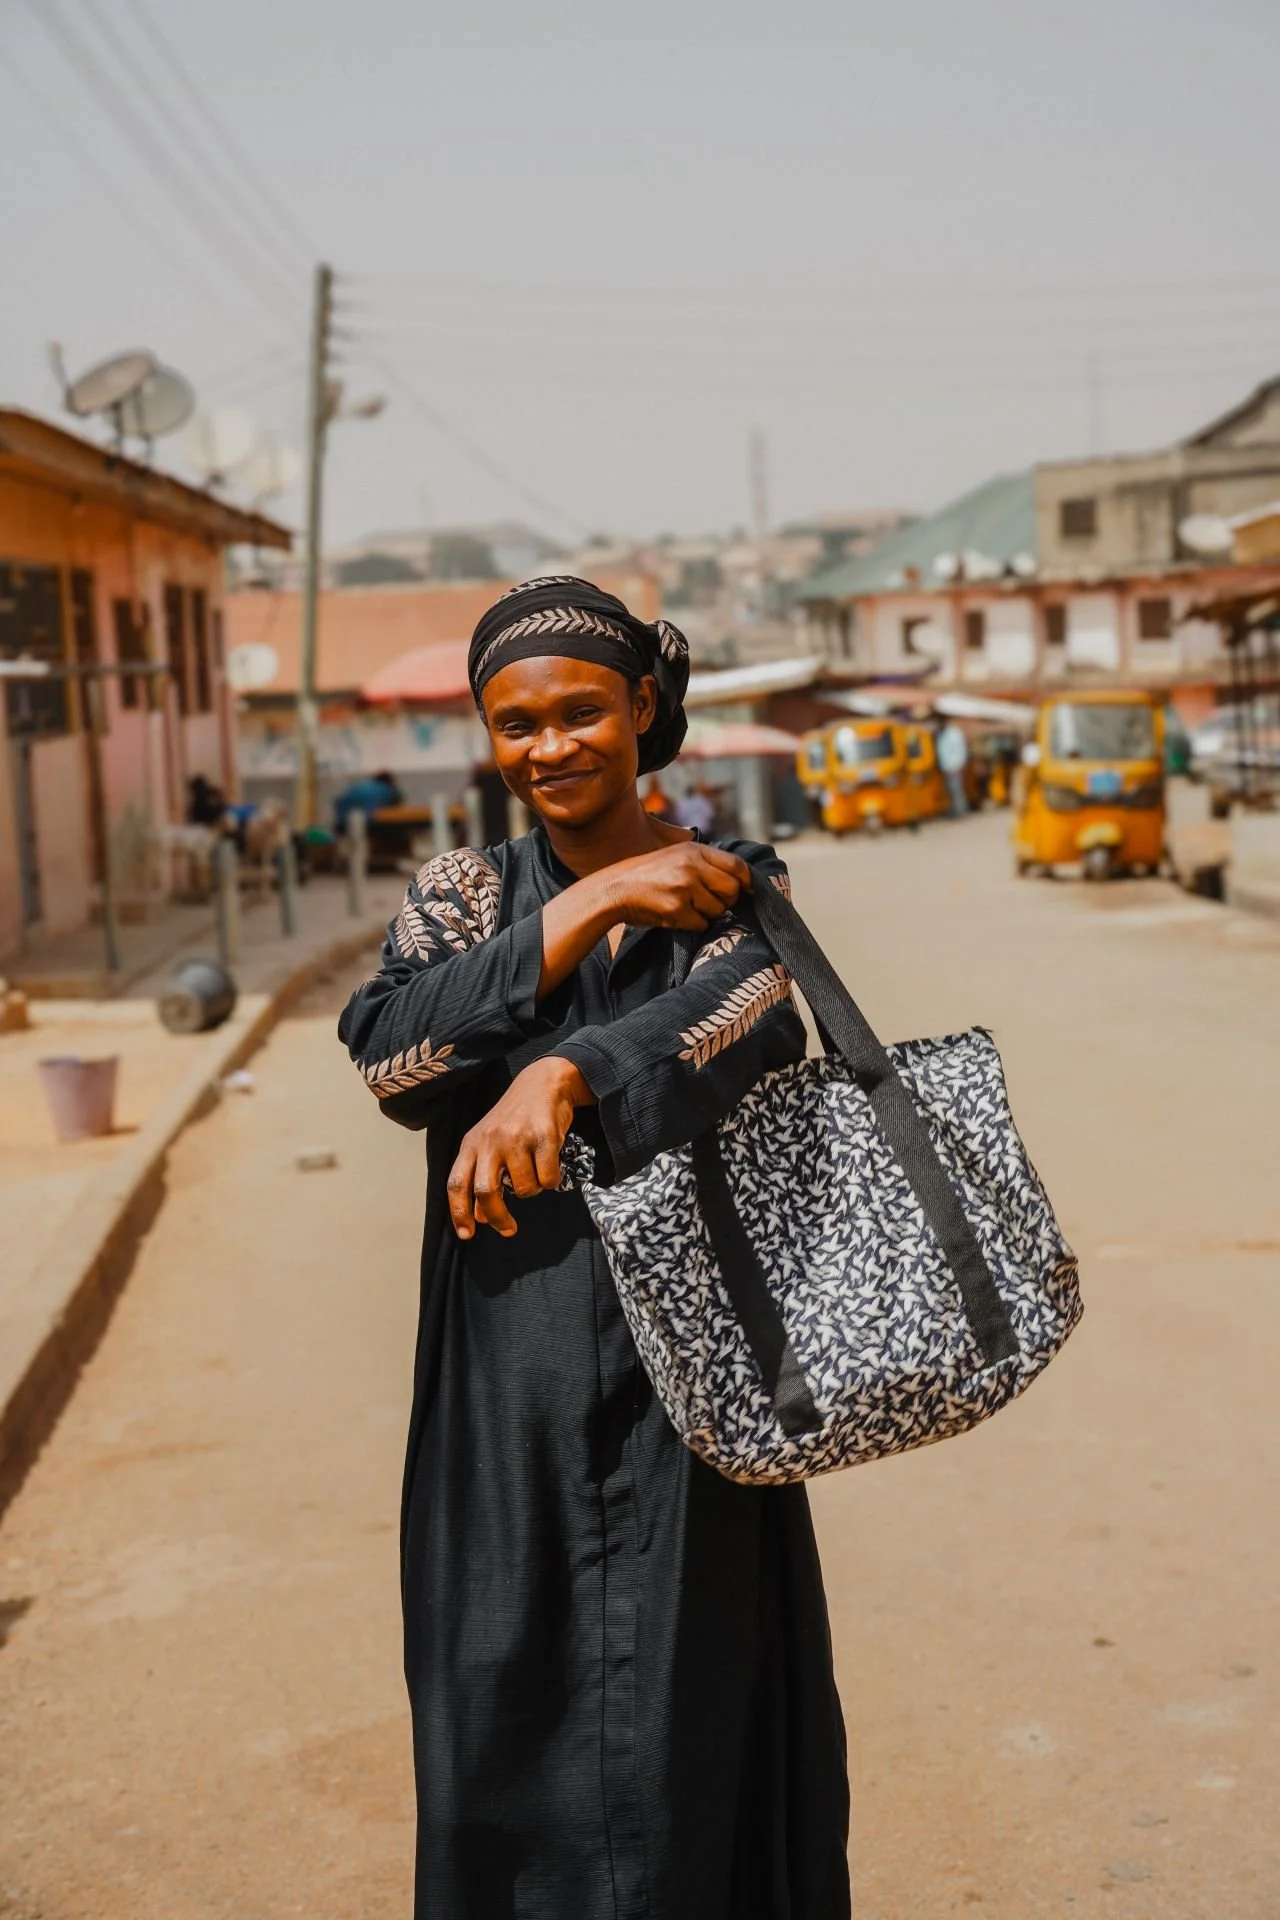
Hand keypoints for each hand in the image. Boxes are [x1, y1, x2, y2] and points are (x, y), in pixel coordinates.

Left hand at [448, 1056, 592, 1239]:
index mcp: (472, 1143)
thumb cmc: (514, 1118)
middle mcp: (490, 1140)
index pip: (457, 1182)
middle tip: (508, 1228)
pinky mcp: (544, 1136)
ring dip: (533, 1190)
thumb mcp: (490, 1144)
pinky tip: (550, 1164)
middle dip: (498, 1217)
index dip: (459, 1212)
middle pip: (487, 1191)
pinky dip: (551, 1180)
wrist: (544, 1082)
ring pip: (524, 1188)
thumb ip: (481, 1177)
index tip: (467, 1235)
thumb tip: (478, 1217)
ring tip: (535, 1172)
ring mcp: (517, 1137)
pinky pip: (548, 1178)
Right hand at [604, 842, 752, 932]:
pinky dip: (693, 925)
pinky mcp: (676, 908)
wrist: (614, 889)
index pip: (736, 865)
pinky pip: (701, 924)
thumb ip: (704, 862)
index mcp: (694, 850)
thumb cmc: (648, 875)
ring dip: (707, 914)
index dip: (747, 880)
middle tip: (711, 903)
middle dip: (726, 901)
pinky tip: (677, 916)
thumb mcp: (676, 856)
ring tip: (687, 907)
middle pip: (732, 889)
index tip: (749, 890)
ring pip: (718, 909)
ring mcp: (684, 887)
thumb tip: (740, 879)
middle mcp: (691, 865)